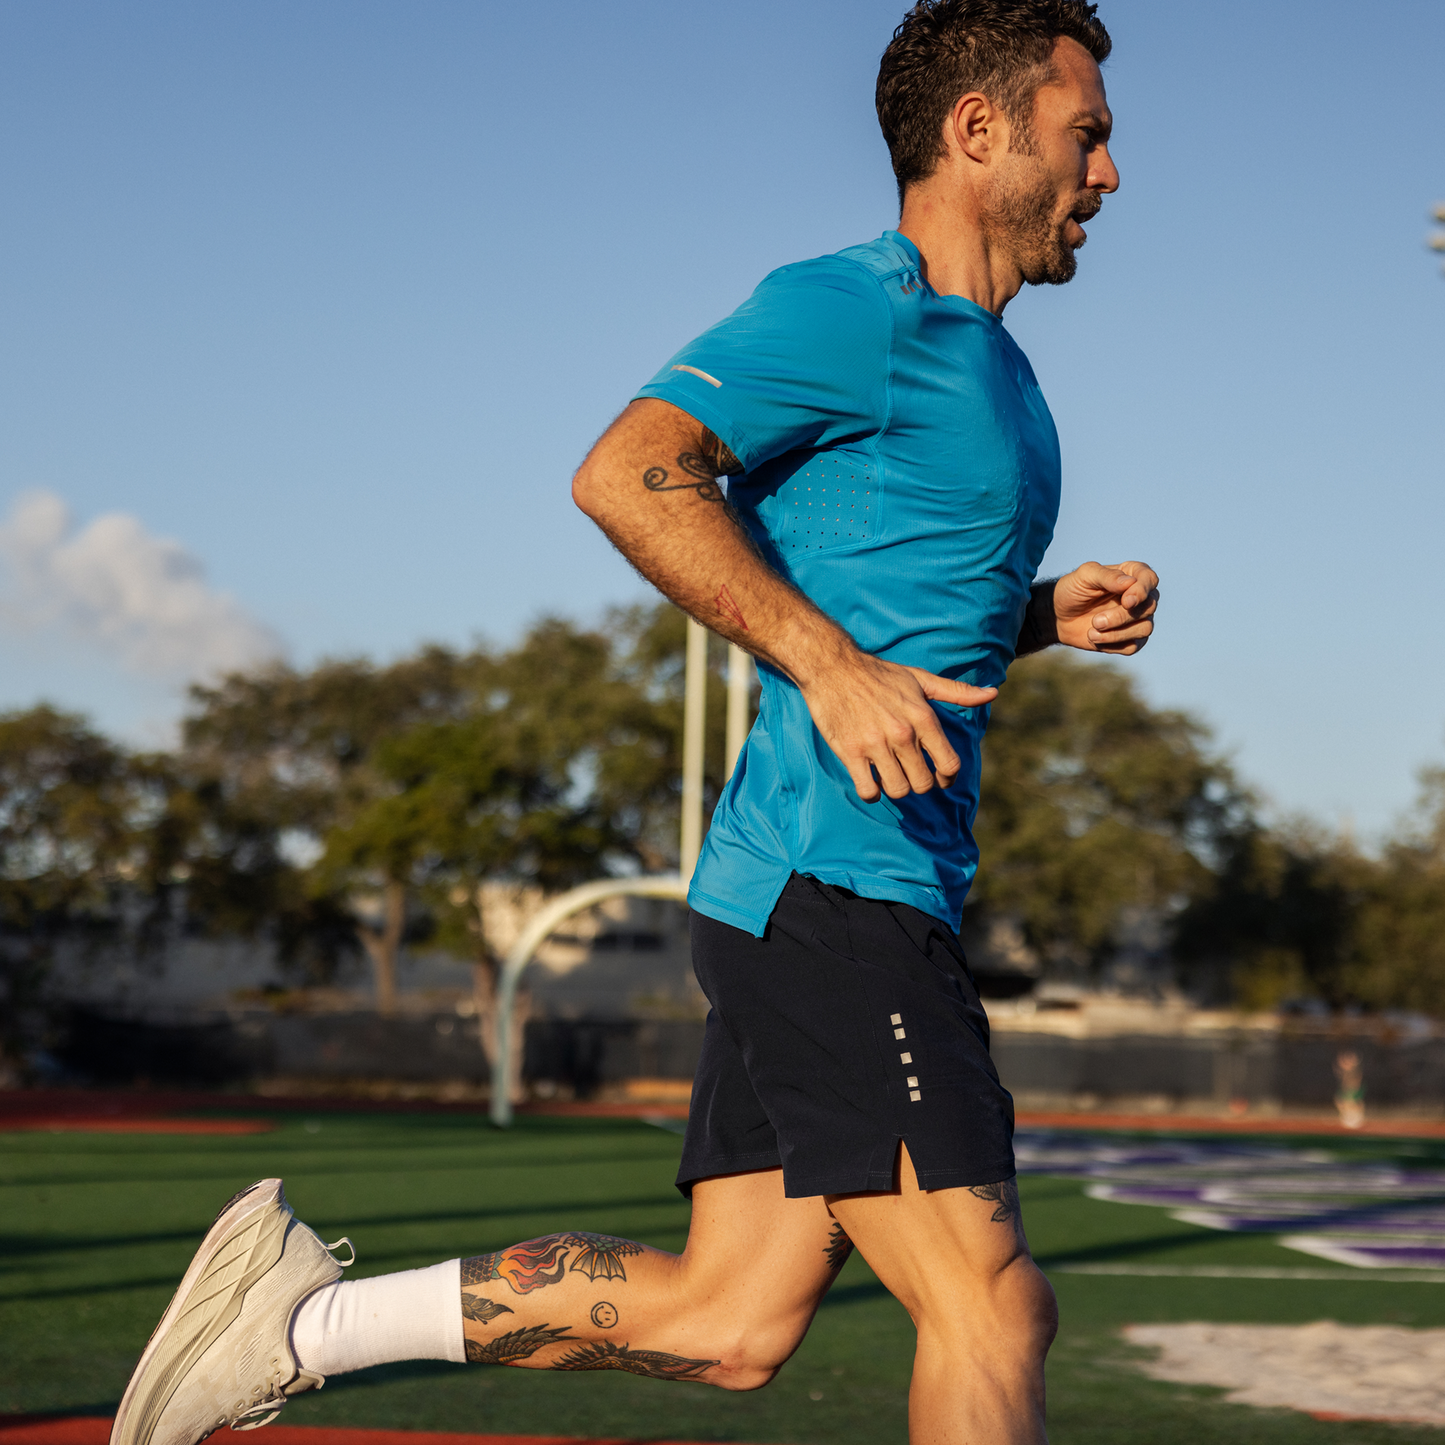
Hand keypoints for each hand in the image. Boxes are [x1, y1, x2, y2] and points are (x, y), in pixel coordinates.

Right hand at [800, 653, 997, 801]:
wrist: (832, 667)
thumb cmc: (879, 674)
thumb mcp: (920, 679)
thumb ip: (956, 692)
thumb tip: (993, 694)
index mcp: (923, 717)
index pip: (950, 764)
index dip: (948, 777)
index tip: (940, 777)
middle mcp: (902, 734)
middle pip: (923, 783)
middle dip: (920, 783)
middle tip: (911, 774)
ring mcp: (875, 745)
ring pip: (897, 790)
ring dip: (896, 788)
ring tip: (890, 775)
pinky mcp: (850, 752)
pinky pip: (868, 790)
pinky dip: (871, 792)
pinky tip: (870, 780)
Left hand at [1051, 560, 1158, 653]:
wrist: (1059, 616)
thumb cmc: (1072, 590)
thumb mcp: (1084, 576)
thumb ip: (1107, 576)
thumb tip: (1130, 583)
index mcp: (1132, 575)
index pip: (1150, 580)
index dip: (1142, 591)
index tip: (1126, 601)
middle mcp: (1140, 597)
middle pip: (1148, 608)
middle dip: (1121, 617)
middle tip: (1096, 621)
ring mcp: (1137, 619)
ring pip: (1144, 629)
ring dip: (1117, 633)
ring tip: (1092, 631)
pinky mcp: (1130, 639)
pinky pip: (1133, 646)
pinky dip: (1113, 645)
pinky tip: (1095, 638)